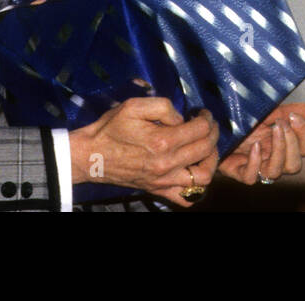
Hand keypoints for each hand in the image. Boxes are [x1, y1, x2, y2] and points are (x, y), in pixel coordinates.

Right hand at [69, 98, 218, 206]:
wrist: (91, 156)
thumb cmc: (111, 128)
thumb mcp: (134, 106)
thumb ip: (163, 107)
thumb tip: (182, 119)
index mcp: (162, 140)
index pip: (200, 129)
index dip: (207, 118)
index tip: (203, 112)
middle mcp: (167, 163)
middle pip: (206, 149)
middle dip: (213, 133)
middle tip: (209, 125)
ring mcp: (163, 180)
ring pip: (203, 177)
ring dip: (211, 161)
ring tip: (206, 148)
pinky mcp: (158, 189)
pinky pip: (185, 198)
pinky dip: (196, 188)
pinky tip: (193, 172)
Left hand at [217, 103, 304, 185]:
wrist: (215, 124)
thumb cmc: (242, 120)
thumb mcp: (265, 111)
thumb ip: (286, 111)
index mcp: (283, 145)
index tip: (294, 117)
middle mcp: (272, 159)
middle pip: (295, 166)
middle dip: (291, 144)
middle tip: (281, 124)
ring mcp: (256, 167)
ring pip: (275, 173)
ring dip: (277, 151)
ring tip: (272, 131)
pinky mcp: (238, 172)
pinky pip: (251, 177)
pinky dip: (255, 162)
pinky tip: (254, 146)